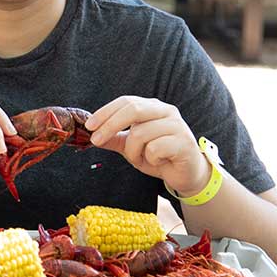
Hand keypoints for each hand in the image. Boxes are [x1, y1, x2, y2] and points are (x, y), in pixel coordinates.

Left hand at [85, 96, 210, 195]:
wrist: (187, 175)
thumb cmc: (159, 157)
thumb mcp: (131, 147)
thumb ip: (114, 138)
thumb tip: (90, 134)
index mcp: (153, 107)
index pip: (126, 101)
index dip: (105, 112)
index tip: (89, 126)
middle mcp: (166, 111)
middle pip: (132, 110)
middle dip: (110, 125)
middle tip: (96, 140)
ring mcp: (177, 125)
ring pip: (141, 133)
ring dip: (133, 151)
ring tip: (142, 159)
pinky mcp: (184, 142)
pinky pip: (155, 149)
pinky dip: (150, 159)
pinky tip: (159, 162)